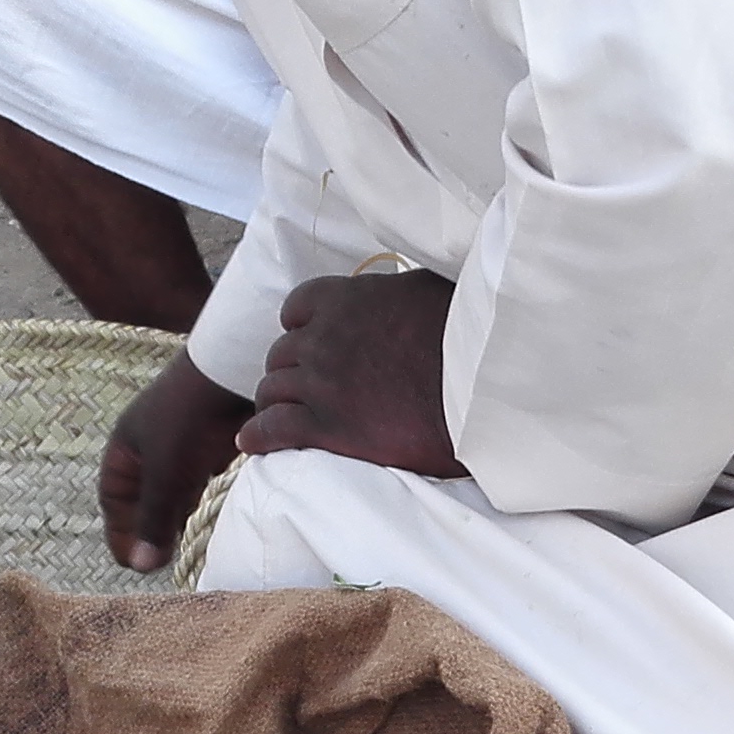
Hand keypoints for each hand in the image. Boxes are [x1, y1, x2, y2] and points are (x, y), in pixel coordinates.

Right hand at [101, 357, 256, 572]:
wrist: (233, 372)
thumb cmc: (188, 419)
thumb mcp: (166, 473)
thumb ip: (155, 519)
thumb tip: (139, 566)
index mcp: (126, 450)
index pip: (115, 499)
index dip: (120, 532)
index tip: (130, 565)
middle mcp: (149, 449)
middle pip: (143, 500)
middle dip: (149, 531)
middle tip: (157, 566)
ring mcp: (180, 448)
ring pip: (172, 495)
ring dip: (175, 521)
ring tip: (182, 552)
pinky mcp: (209, 448)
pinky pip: (199, 485)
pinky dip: (200, 506)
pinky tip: (208, 523)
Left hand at [238, 271, 465, 477]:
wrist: (481, 393)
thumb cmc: (469, 341)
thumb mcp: (431, 289)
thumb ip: (398, 292)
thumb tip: (401, 291)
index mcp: (347, 300)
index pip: (297, 308)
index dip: (301, 328)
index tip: (311, 343)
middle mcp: (324, 337)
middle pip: (282, 354)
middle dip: (290, 371)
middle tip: (306, 391)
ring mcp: (321, 383)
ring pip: (273, 391)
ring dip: (276, 404)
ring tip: (282, 420)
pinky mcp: (327, 427)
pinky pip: (273, 429)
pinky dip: (259, 437)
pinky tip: (252, 444)